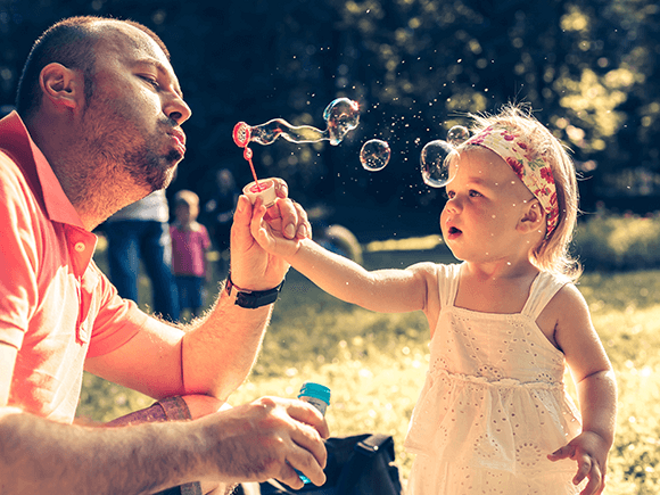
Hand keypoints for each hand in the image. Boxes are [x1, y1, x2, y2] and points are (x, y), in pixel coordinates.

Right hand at [200, 396, 328, 487]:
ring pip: (310, 459)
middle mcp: (280, 421)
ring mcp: (278, 443)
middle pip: (313, 438)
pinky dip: (298, 481)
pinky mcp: (272, 464)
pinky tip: (297, 483)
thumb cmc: (220, 431)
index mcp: (274, 405)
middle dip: (321, 452)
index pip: (309, 412)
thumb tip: (292, 430)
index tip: (326, 434)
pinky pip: (294, 475)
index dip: (322, 425)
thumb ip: (271, 417)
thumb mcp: (250, 412)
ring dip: (317, 471)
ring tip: (318, 478)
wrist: (201, 446)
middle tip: (322, 461)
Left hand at [229, 179, 309, 290]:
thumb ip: (244, 218)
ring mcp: (280, 225)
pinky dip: (304, 228)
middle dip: (289, 212)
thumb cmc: (244, 261)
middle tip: (287, 232)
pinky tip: (301, 239)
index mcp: (253, 214)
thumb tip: (243, 197)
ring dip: (298, 221)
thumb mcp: (241, 240)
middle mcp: (267, 217)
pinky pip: (302, 223)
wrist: (259, 284)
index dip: (275, 187)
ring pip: (295, 211)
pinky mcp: (292, 235)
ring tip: (294, 238)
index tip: (281, 194)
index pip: (264, 191)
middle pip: (284, 201)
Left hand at [548, 431, 608, 494]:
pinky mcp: (603, 471)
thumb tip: (548, 457)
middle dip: (589, 488)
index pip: (584, 466)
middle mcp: (595, 463)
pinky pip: (603, 483)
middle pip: (595, 478)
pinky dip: (599, 491)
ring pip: (600, 482)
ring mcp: (600, 468)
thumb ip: (560, 452)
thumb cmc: (583, 441)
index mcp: (586, 455)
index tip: (574, 482)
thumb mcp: (571, 444)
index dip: (580, 475)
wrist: (600, 436)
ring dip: (593, 492)